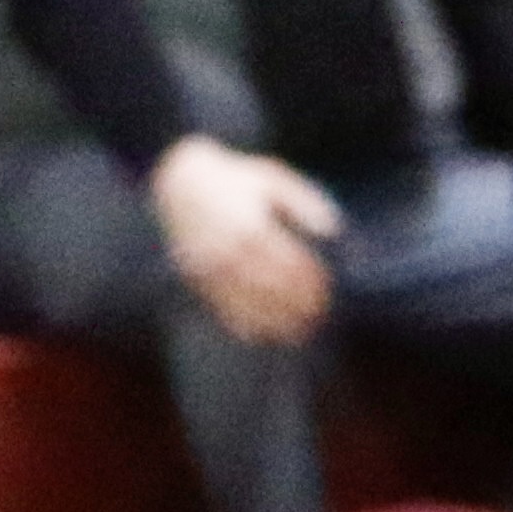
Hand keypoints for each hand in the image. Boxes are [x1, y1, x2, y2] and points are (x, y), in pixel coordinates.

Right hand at [151, 135, 341, 344]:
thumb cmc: (234, 177)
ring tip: (298, 332)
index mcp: (253, 228)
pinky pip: (222, 310)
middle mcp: (230, 252)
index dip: (313, 283)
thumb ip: (305, 202)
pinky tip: (263, 334)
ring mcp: (211, 268)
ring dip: (276, 323)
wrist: (179, 180)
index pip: (292, 266)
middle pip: (273, 290)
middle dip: (299, 306)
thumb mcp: (273, 178)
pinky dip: (244, 326)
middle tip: (319, 316)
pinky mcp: (197, 278)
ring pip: (249, 306)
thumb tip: (332, 231)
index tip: (328, 292)